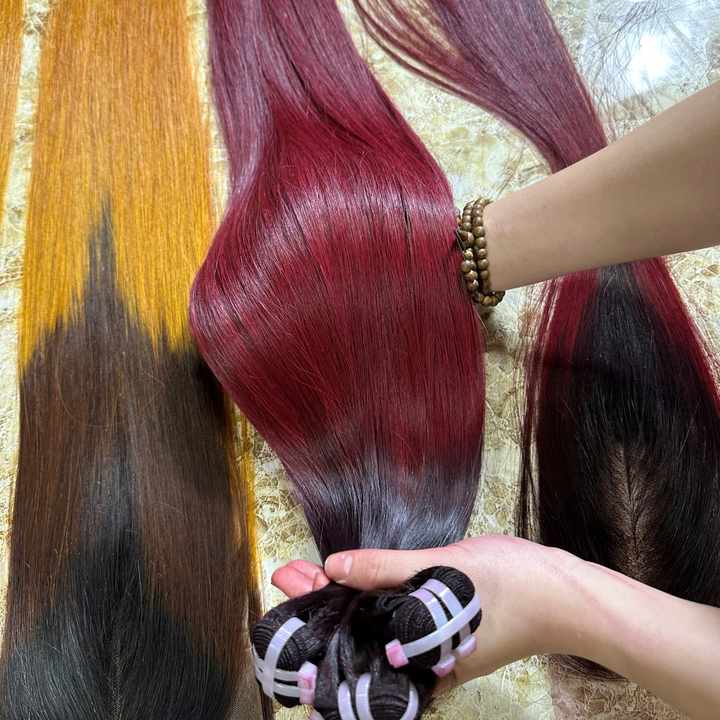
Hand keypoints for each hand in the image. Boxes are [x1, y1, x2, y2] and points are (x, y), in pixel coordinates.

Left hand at [272, 535, 587, 688]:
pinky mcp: (437, 637)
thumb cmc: (512, 587)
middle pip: (353, 639)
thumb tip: (332, 567)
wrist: (565, 596)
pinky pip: (391, 623)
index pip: (345, 646)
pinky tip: (353, 585)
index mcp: (413, 662)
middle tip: (289, 574)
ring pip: (371, 630)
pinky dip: (368, 603)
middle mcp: (415, 664)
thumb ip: (386, 569)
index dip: (311, 617)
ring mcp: (427, 652)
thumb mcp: (444, 571)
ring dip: (341, 602)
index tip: (287, 584)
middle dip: (320, 607)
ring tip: (309, 577)